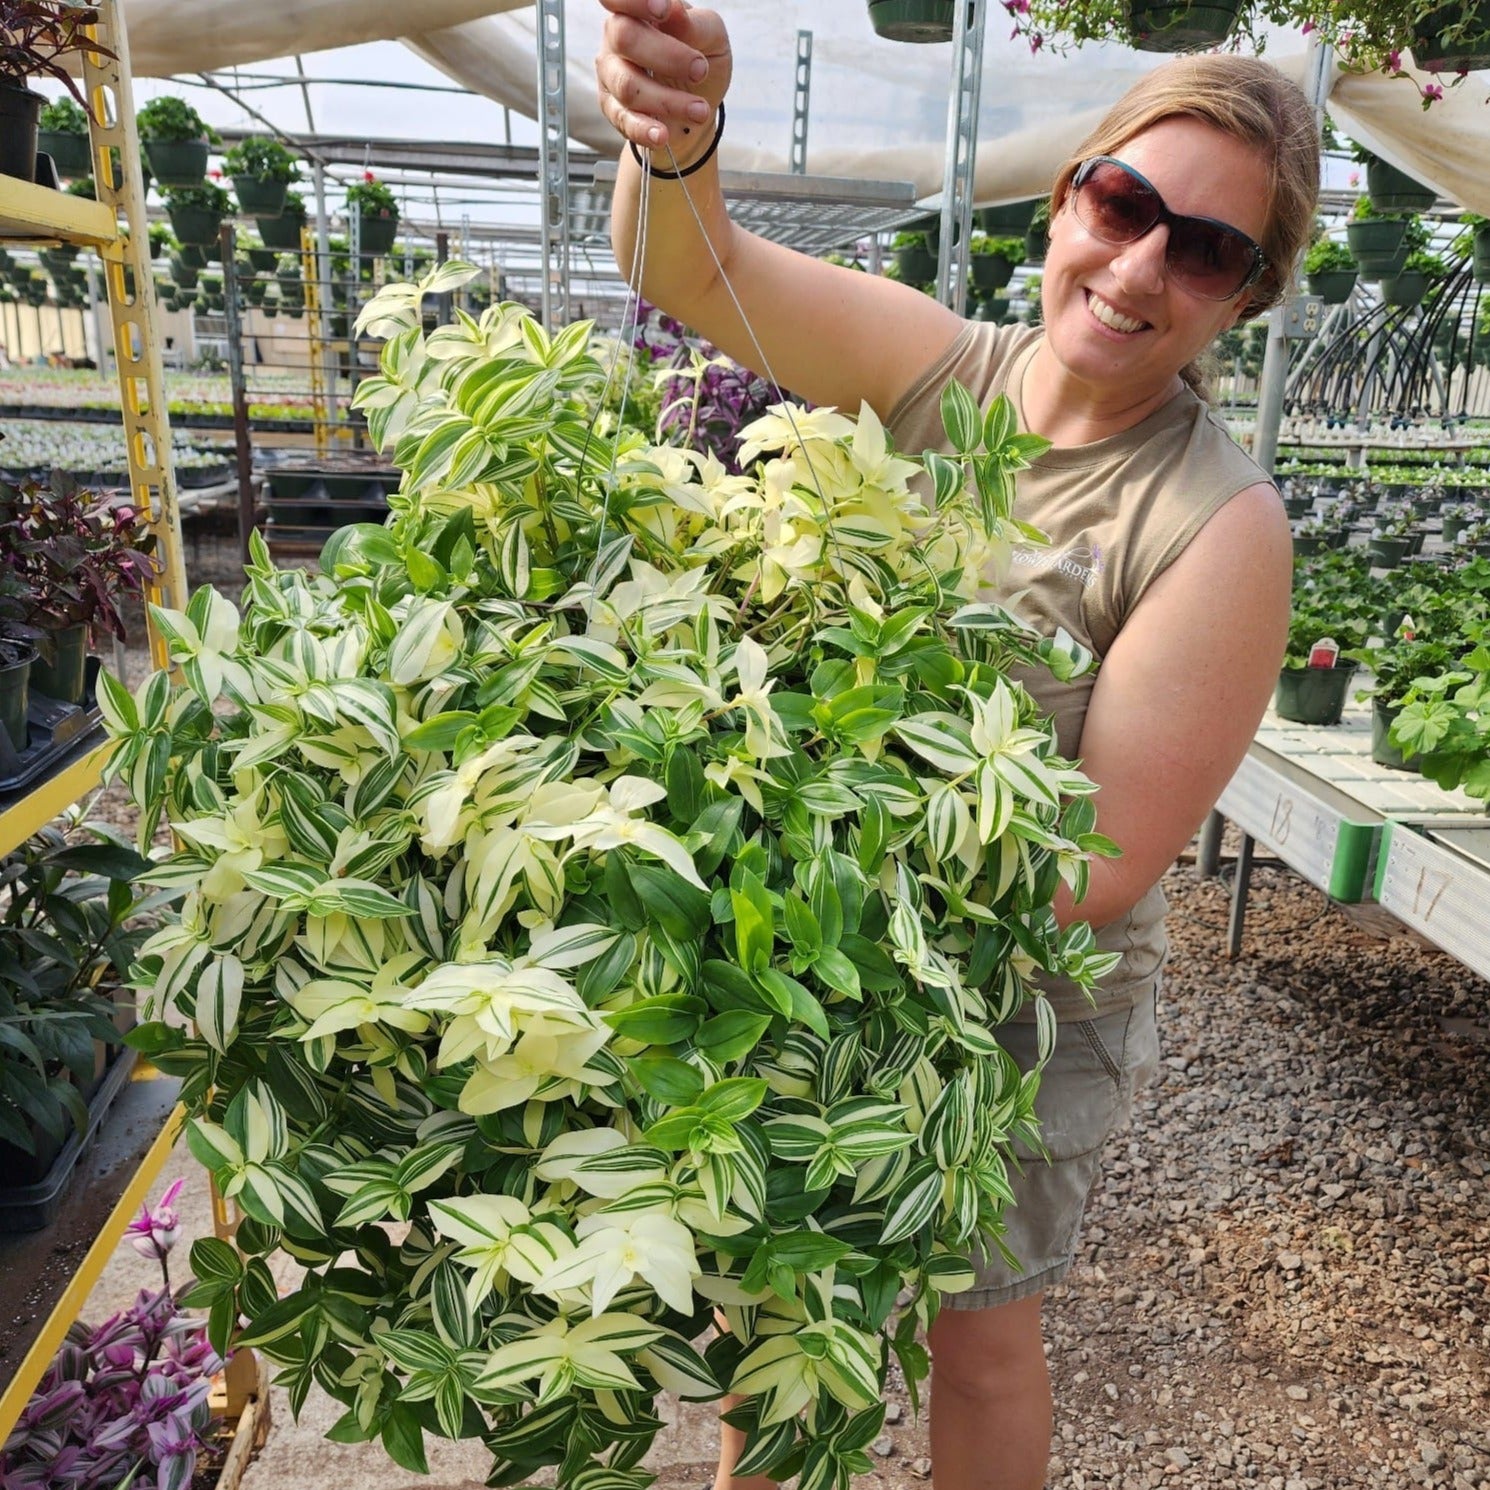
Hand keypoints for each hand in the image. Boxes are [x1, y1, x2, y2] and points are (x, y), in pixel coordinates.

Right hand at [595, 0, 731, 156]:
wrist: (698, 107)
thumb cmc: (702, 60)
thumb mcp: (712, 37)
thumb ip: (695, 23)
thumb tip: (673, 10)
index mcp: (637, 10)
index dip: (635, 0)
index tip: (663, 10)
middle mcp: (617, 37)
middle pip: (625, 37)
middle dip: (667, 56)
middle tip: (700, 71)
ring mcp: (611, 73)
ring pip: (628, 85)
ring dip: (668, 101)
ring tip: (699, 111)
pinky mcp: (613, 108)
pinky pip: (623, 119)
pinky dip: (646, 129)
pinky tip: (663, 134)